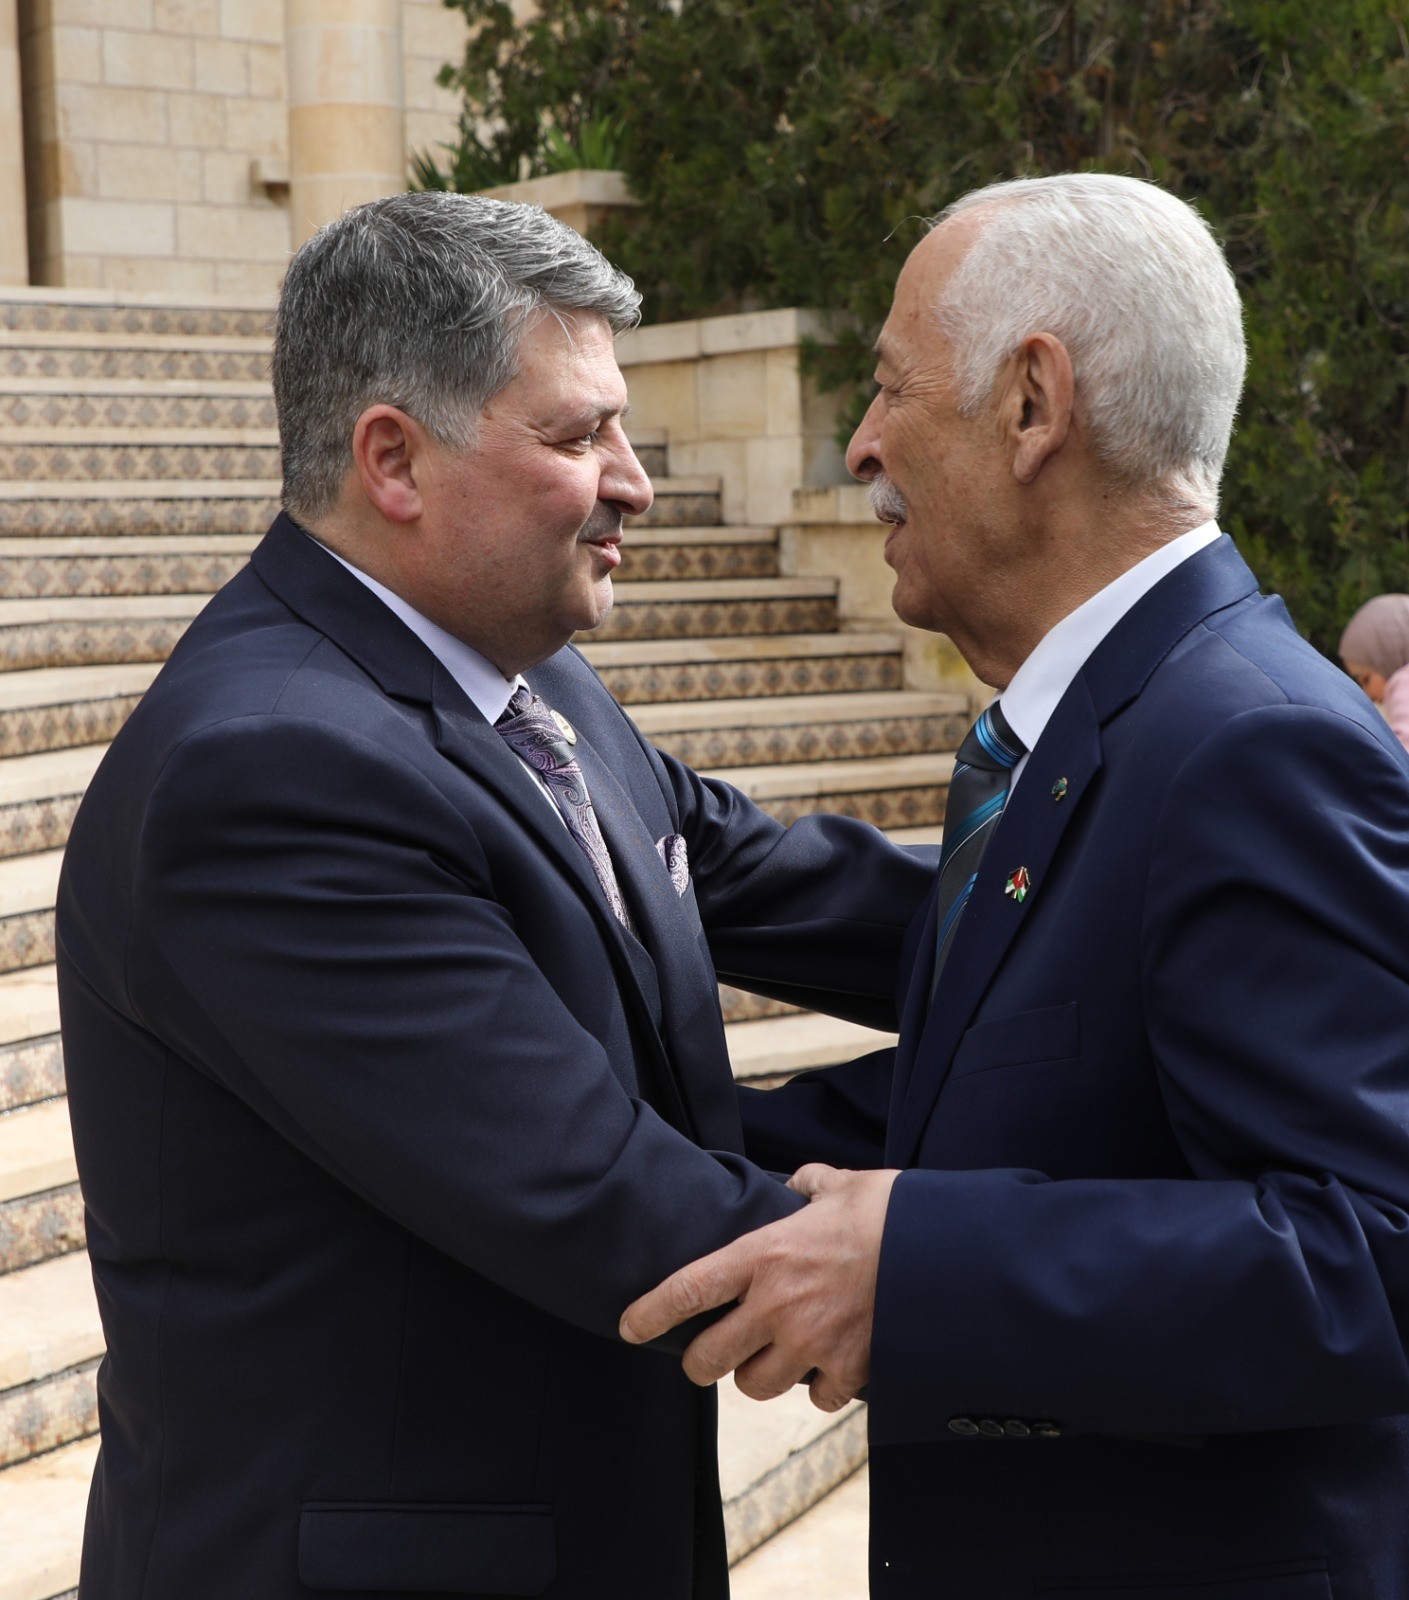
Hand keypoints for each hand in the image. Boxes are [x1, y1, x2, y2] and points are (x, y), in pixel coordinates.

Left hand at [620, 1163, 899, 1412]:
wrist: (941, 1249)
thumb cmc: (888, 1209)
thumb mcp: (838, 1183)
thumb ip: (806, 1186)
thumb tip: (796, 1185)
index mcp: (764, 1254)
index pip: (688, 1289)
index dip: (650, 1313)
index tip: (629, 1327)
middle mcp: (777, 1304)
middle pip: (708, 1359)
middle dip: (701, 1362)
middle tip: (707, 1356)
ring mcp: (811, 1342)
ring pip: (756, 1387)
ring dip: (759, 1375)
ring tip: (774, 1356)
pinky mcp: (848, 1369)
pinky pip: (816, 1397)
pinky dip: (819, 1387)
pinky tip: (830, 1365)